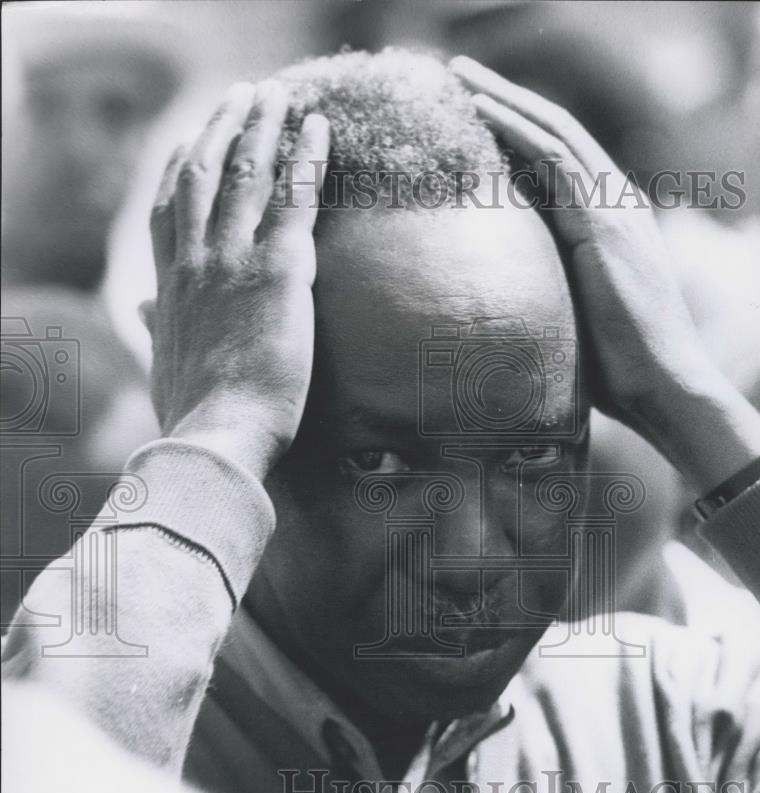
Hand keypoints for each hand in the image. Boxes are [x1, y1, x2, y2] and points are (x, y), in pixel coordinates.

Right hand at [143, 81, 328, 479]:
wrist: (218, 438)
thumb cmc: (196, 415)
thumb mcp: (165, 368)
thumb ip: (159, 331)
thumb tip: (146, 311)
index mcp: (172, 286)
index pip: (169, 210)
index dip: (183, 167)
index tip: (194, 139)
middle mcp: (196, 261)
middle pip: (205, 174)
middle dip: (223, 128)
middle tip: (244, 97)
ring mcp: (234, 261)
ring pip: (246, 174)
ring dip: (263, 126)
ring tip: (279, 94)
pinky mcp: (279, 272)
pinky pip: (294, 198)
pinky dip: (306, 157)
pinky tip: (319, 126)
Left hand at [451, 57, 759, 491]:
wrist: (663, 386)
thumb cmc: (617, 369)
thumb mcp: (575, 315)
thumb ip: (550, 289)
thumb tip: (504, 299)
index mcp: (610, 222)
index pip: (560, 160)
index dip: (518, 130)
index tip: (474, 112)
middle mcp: (615, 203)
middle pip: (555, 132)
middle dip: (505, 99)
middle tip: (458, 75)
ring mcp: (613, 209)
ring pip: (553, 133)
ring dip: (504, 100)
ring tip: (460, 77)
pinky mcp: (603, 224)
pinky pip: (555, 161)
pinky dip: (517, 131)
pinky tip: (482, 112)